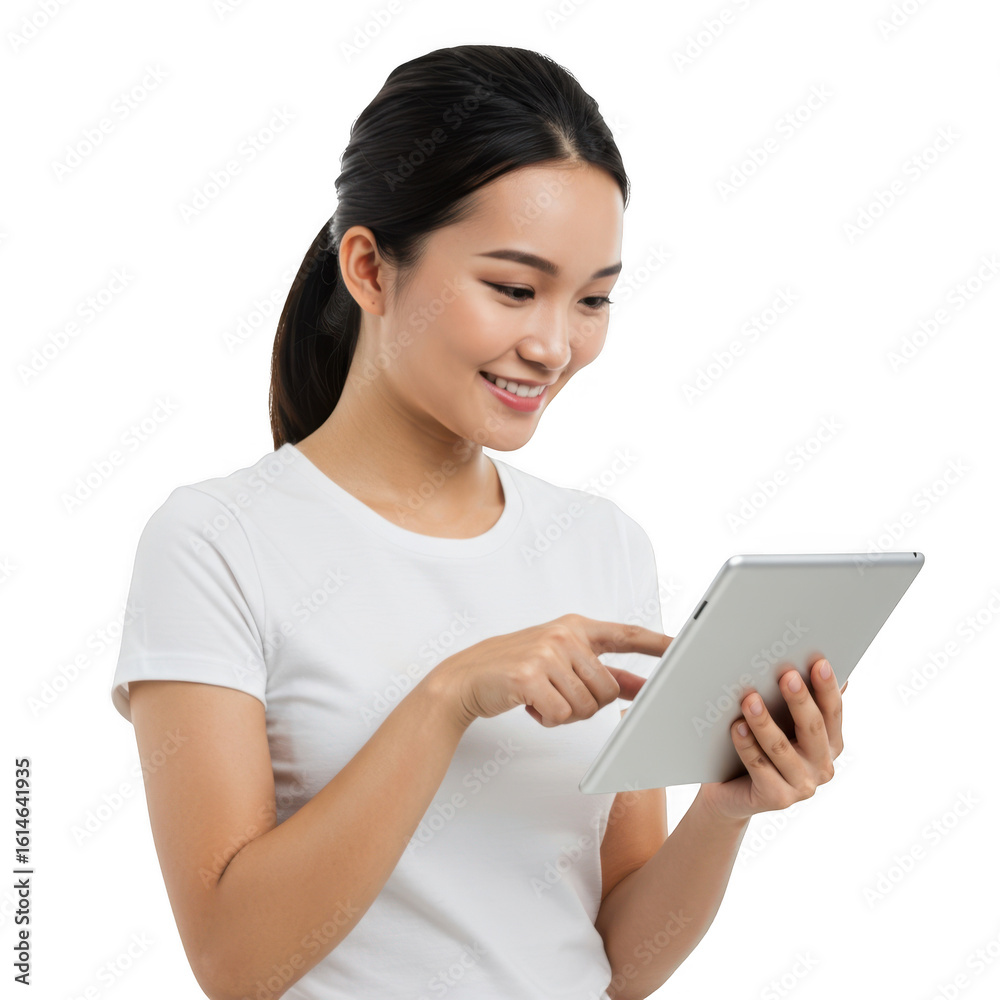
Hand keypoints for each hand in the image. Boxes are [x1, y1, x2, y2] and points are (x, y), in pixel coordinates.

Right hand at [424, 613, 671, 729]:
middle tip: (559, 697)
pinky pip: (561, 714)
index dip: (658, 643)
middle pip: (608, 688)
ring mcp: (546, 653)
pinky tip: (529, 705)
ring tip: (541, 699)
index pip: (626, 634)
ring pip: (586, 706)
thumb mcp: (560, 661)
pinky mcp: (530, 676)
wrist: (465, 678)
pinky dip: (547, 719)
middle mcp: (564, 635)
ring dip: (565, 714)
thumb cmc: (515, 669)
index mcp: (575, 627)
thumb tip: (640, 686)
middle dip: (588, 705)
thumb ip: (601, 671)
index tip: (685, 648)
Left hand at [697, 657, 846, 822]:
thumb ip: (799, 702)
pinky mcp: (777, 799)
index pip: (833, 712)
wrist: (731, 792)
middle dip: (800, 700)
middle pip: (812, 728)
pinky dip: (746, 745)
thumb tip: (820, 664)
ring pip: (781, 748)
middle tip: (786, 675)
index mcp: (830, 745)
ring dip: (764, 721)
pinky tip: (735, 727)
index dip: (827, 687)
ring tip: (749, 698)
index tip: (819, 662)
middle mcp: (822, 767)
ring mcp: (802, 787)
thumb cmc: (760, 748)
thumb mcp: (782, 724)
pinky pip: (759, 767)